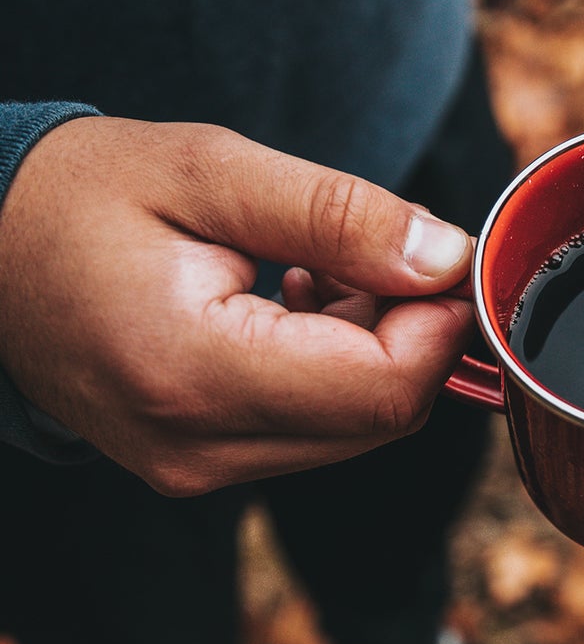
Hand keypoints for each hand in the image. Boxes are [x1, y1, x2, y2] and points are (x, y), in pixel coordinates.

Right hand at [0, 116, 476, 493]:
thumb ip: (337, 216)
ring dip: (371, 351)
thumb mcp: (208, 172)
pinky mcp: (201, 469)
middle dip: (410, 335)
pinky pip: (313, 432)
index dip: (440, 327)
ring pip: (355, 429)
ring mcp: (197, 470)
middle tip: (380, 251)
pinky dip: (332, 372)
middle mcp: (198, 448)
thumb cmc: (75, 198)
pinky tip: (290, 306)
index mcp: (192, 372)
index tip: (447, 261)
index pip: (381, 390)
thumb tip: (446, 258)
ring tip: (311, 268)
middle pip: (379, 417)